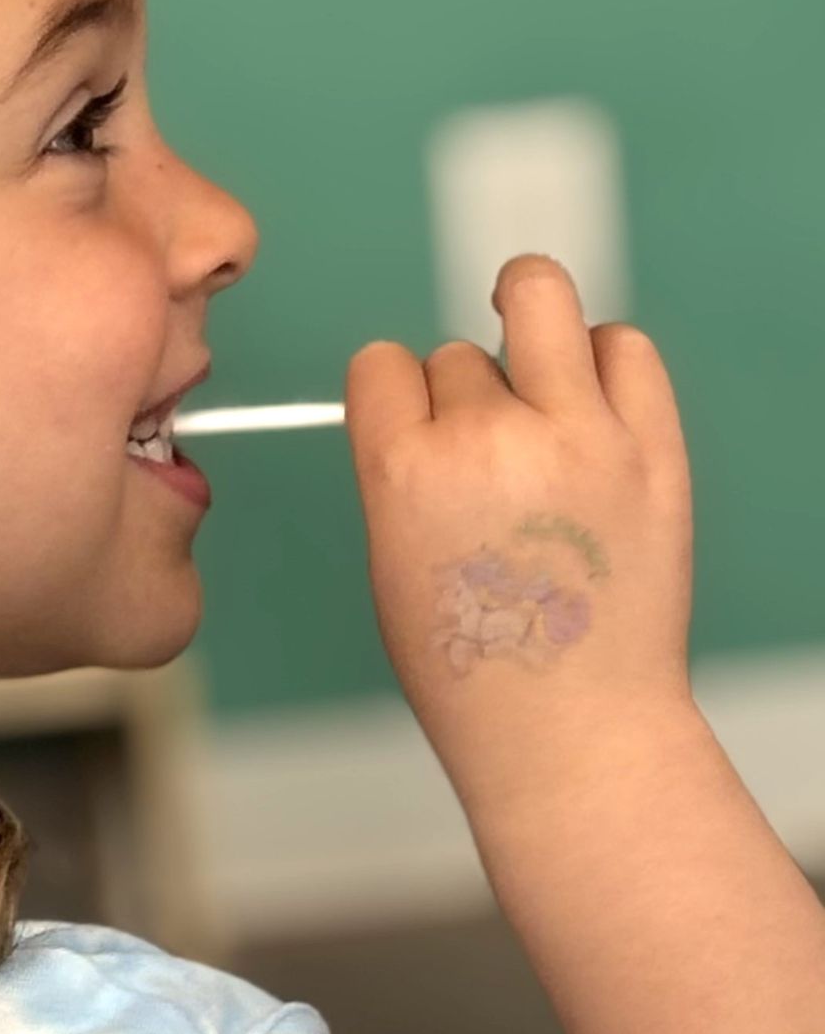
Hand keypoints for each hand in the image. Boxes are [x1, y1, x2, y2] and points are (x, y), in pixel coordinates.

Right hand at [345, 255, 695, 803]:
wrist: (570, 727)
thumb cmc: (477, 669)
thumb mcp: (393, 563)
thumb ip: (403, 473)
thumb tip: (432, 406)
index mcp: (403, 471)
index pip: (381, 365)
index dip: (394, 394)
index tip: (414, 426)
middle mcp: (487, 438)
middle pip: (455, 356)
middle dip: (464, 398)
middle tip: (490, 462)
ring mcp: (578, 435)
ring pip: (540, 305)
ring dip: (531, 334)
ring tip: (543, 379)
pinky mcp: (651, 445)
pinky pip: (625, 345)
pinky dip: (606, 359)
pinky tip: (594, 401)